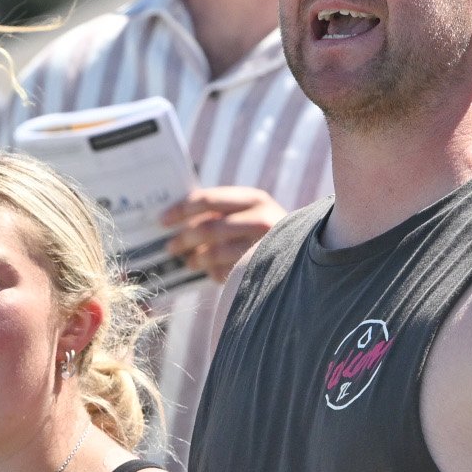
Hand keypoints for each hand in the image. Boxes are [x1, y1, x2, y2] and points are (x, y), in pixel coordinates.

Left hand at [162, 186, 288, 283]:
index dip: (181, 210)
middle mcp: (261, 218)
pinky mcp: (263, 268)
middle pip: (208, 228)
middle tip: (170, 247)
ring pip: (215, 252)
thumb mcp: (249, 213)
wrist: (308, 252)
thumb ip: (221, 212)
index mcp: (253, 198)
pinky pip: (227, 272)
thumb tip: (175, 219)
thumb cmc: (265, 232)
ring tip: (189, 262)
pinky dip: (213, 273)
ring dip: (196, 258)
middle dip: (184, 238)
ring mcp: (264, 245)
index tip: (162, 220)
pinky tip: (210, 273)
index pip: (208, 200)